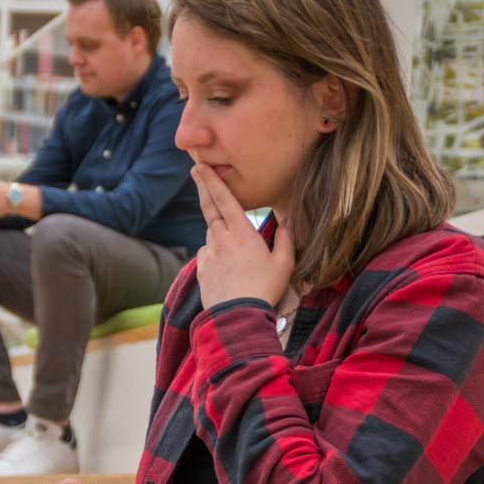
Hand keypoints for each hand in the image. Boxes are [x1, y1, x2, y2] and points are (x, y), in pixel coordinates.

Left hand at [193, 163, 294, 308]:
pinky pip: (207, 253)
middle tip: (195, 171)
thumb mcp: (284, 264)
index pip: (224, 199)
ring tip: (234, 248)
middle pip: (209, 208)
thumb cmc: (265, 290)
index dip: (212, 180)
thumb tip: (288, 221)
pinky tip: (225, 265)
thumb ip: (286, 239)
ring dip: (217, 230)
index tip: (201, 166)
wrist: (238, 317)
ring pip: (211, 233)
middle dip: (203, 186)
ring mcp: (208, 253)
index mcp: (241, 233)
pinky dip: (214, 252)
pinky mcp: (201, 268)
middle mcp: (221, 238)